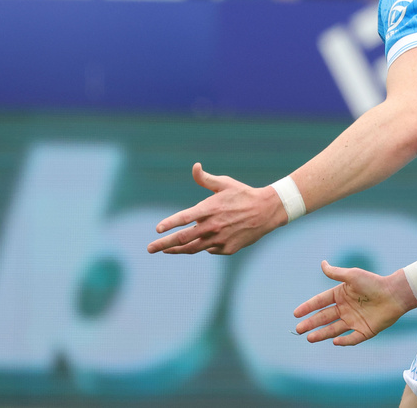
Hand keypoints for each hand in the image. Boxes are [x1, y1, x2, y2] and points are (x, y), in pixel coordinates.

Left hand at [146, 163, 287, 254]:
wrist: (267, 211)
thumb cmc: (243, 194)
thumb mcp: (225, 183)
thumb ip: (205, 178)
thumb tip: (194, 166)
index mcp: (210, 209)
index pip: (184, 218)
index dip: (169, 224)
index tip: (157, 229)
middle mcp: (213, 226)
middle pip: (183, 239)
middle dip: (163, 244)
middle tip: (149, 248)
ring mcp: (220, 239)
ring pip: (193, 248)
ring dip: (177, 250)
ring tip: (166, 250)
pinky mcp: (228, 249)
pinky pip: (210, 249)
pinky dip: (203, 246)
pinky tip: (201, 242)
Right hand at [294, 261, 416, 345]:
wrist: (394, 294)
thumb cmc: (373, 282)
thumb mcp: (352, 276)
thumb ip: (336, 273)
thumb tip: (322, 264)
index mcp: (341, 295)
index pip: (320, 302)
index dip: (308, 307)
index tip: (296, 313)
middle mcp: (345, 309)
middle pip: (324, 317)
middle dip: (310, 324)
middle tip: (298, 330)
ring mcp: (354, 321)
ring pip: (334, 329)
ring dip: (321, 334)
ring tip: (309, 338)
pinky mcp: (365, 331)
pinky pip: (352, 338)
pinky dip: (343, 341)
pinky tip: (334, 342)